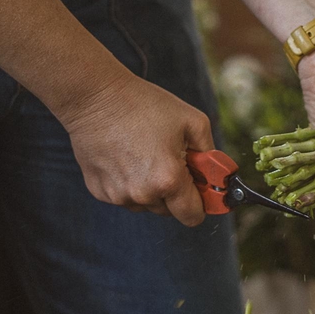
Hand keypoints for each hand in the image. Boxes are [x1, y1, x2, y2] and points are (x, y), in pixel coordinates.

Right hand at [59, 72, 212, 226]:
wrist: (95, 97)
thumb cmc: (145, 105)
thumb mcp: (193, 121)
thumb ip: (211, 155)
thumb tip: (218, 177)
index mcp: (168, 180)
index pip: (193, 216)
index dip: (201, 203)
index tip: (200, 189)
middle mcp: (142, 195)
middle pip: (170, 211)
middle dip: (176, 192)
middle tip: (170, 160)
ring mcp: (118, 195)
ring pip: (147, 204)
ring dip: (151, 188)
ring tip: (144, 154)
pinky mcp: (99, 191)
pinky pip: (125, 196)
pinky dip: (129, 182)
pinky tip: (125, 156)